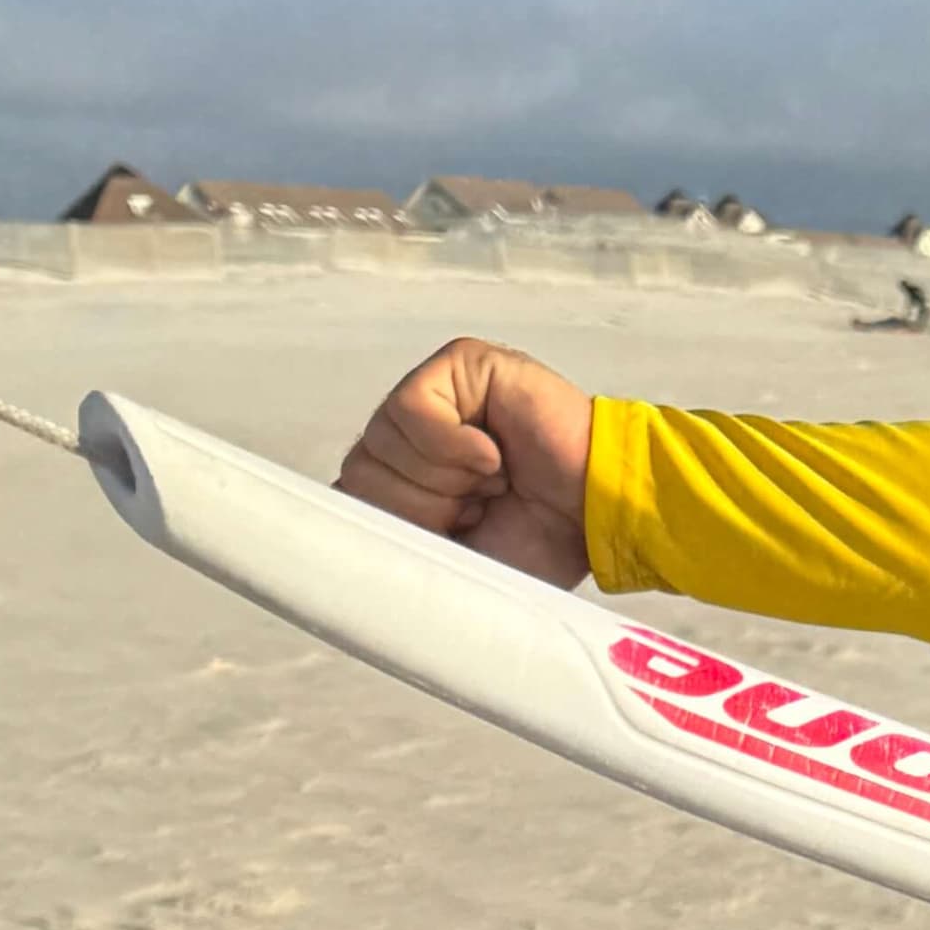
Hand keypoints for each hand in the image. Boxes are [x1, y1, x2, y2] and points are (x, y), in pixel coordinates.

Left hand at [337, 339, 595, 579]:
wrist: (600, 519)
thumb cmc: (539, 543)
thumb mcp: (449, 562)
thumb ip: (390, 542)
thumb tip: (329, 540)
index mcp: (408, 480)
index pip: (349, 496)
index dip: (394, 527)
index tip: (453, 538)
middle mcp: (414, 434)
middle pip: (359, 472)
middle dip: (421, 507)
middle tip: (478, 508)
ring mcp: (437, 394)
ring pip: (381, 441)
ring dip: (444, 479)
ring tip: (495, 480)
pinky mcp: (461, 366)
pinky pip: (411, 408)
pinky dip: (452, 446)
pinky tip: (494, 456)